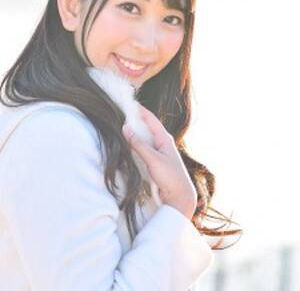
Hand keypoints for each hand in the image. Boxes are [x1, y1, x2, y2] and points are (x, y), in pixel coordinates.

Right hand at [122, 103, 197, 219]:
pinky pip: (143, 148)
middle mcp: (162, 143)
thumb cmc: (170, 176)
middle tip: (120, 114)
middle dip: (134, 120)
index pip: (151, 119)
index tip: (128, 102)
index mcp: (164, 138)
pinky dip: (135, 144)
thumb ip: (138, 144)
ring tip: (120, 127)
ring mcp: (159, 152)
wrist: (179, 196)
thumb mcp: (153, 159)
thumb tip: (125, 128)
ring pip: (144, 138)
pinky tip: (127, 145)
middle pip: (146, 127)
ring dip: (134, 133)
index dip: (140, 110)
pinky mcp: (155, 161)